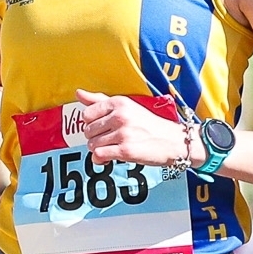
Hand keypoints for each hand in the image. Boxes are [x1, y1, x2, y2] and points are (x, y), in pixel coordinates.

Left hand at [71, 89, 186, 165]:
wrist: (173, 141)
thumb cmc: (150, 124)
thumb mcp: (127, 107)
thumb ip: (100, 100)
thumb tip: (78, 93)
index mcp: (119, 102)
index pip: (86, 114)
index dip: (92, 124)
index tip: (103, 128)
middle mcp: (120, 116)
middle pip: (87, 130)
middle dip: (95, 138)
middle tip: (109, 140)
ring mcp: (123, 133)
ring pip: (92, 144)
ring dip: (99, 150)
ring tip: (112, 148)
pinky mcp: (126, 150)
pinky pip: (99, 155)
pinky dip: (101, 160)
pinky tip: (110, 158)